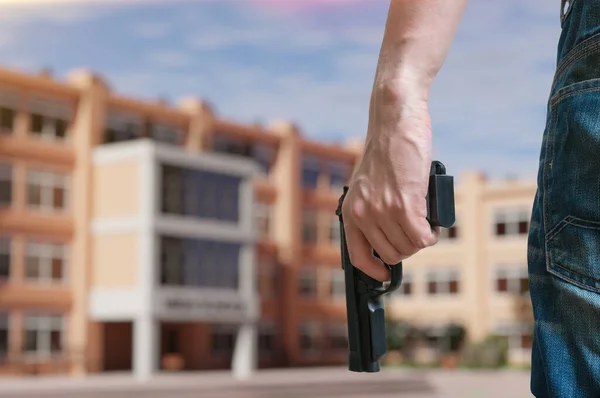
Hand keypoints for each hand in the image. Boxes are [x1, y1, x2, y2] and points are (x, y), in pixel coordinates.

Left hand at [341, 82, 438, 281]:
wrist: (394, 121)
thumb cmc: (386, 149)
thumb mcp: (368, 184)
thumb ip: (372, 209)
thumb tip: (393, 236)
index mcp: (350, 210)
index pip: (357, 256)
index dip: (373, 270)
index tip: (384, 274)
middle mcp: (363, 213)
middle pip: (391, 254)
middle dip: (408, 247)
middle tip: (417, 231)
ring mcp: (382, 210)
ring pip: (409, 247)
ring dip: (422, 239)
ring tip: (426, 221)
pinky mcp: (404, 204)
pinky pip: (423, 237)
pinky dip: (432, 234)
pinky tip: (433, 222)